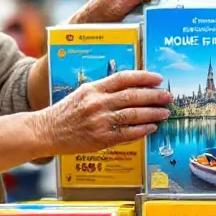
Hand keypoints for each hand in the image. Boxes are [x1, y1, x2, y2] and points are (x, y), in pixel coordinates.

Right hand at [33, 70, 171, 153]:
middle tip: (168, 97)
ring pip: (133, 115)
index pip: (123, 78)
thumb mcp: (83, 93)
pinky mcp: (101, 138)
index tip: (158, 78)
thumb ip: (104, 89)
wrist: (47, 131)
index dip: (143, 77)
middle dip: (154, 96)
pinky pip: (127, 134)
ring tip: (164, 112)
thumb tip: (131, 88)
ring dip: (152, 113)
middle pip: (132, 96)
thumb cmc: (66, 112)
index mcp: (93, 88)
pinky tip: (151, 128)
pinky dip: (142, 130)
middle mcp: (97, 103)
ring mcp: (100, 121)